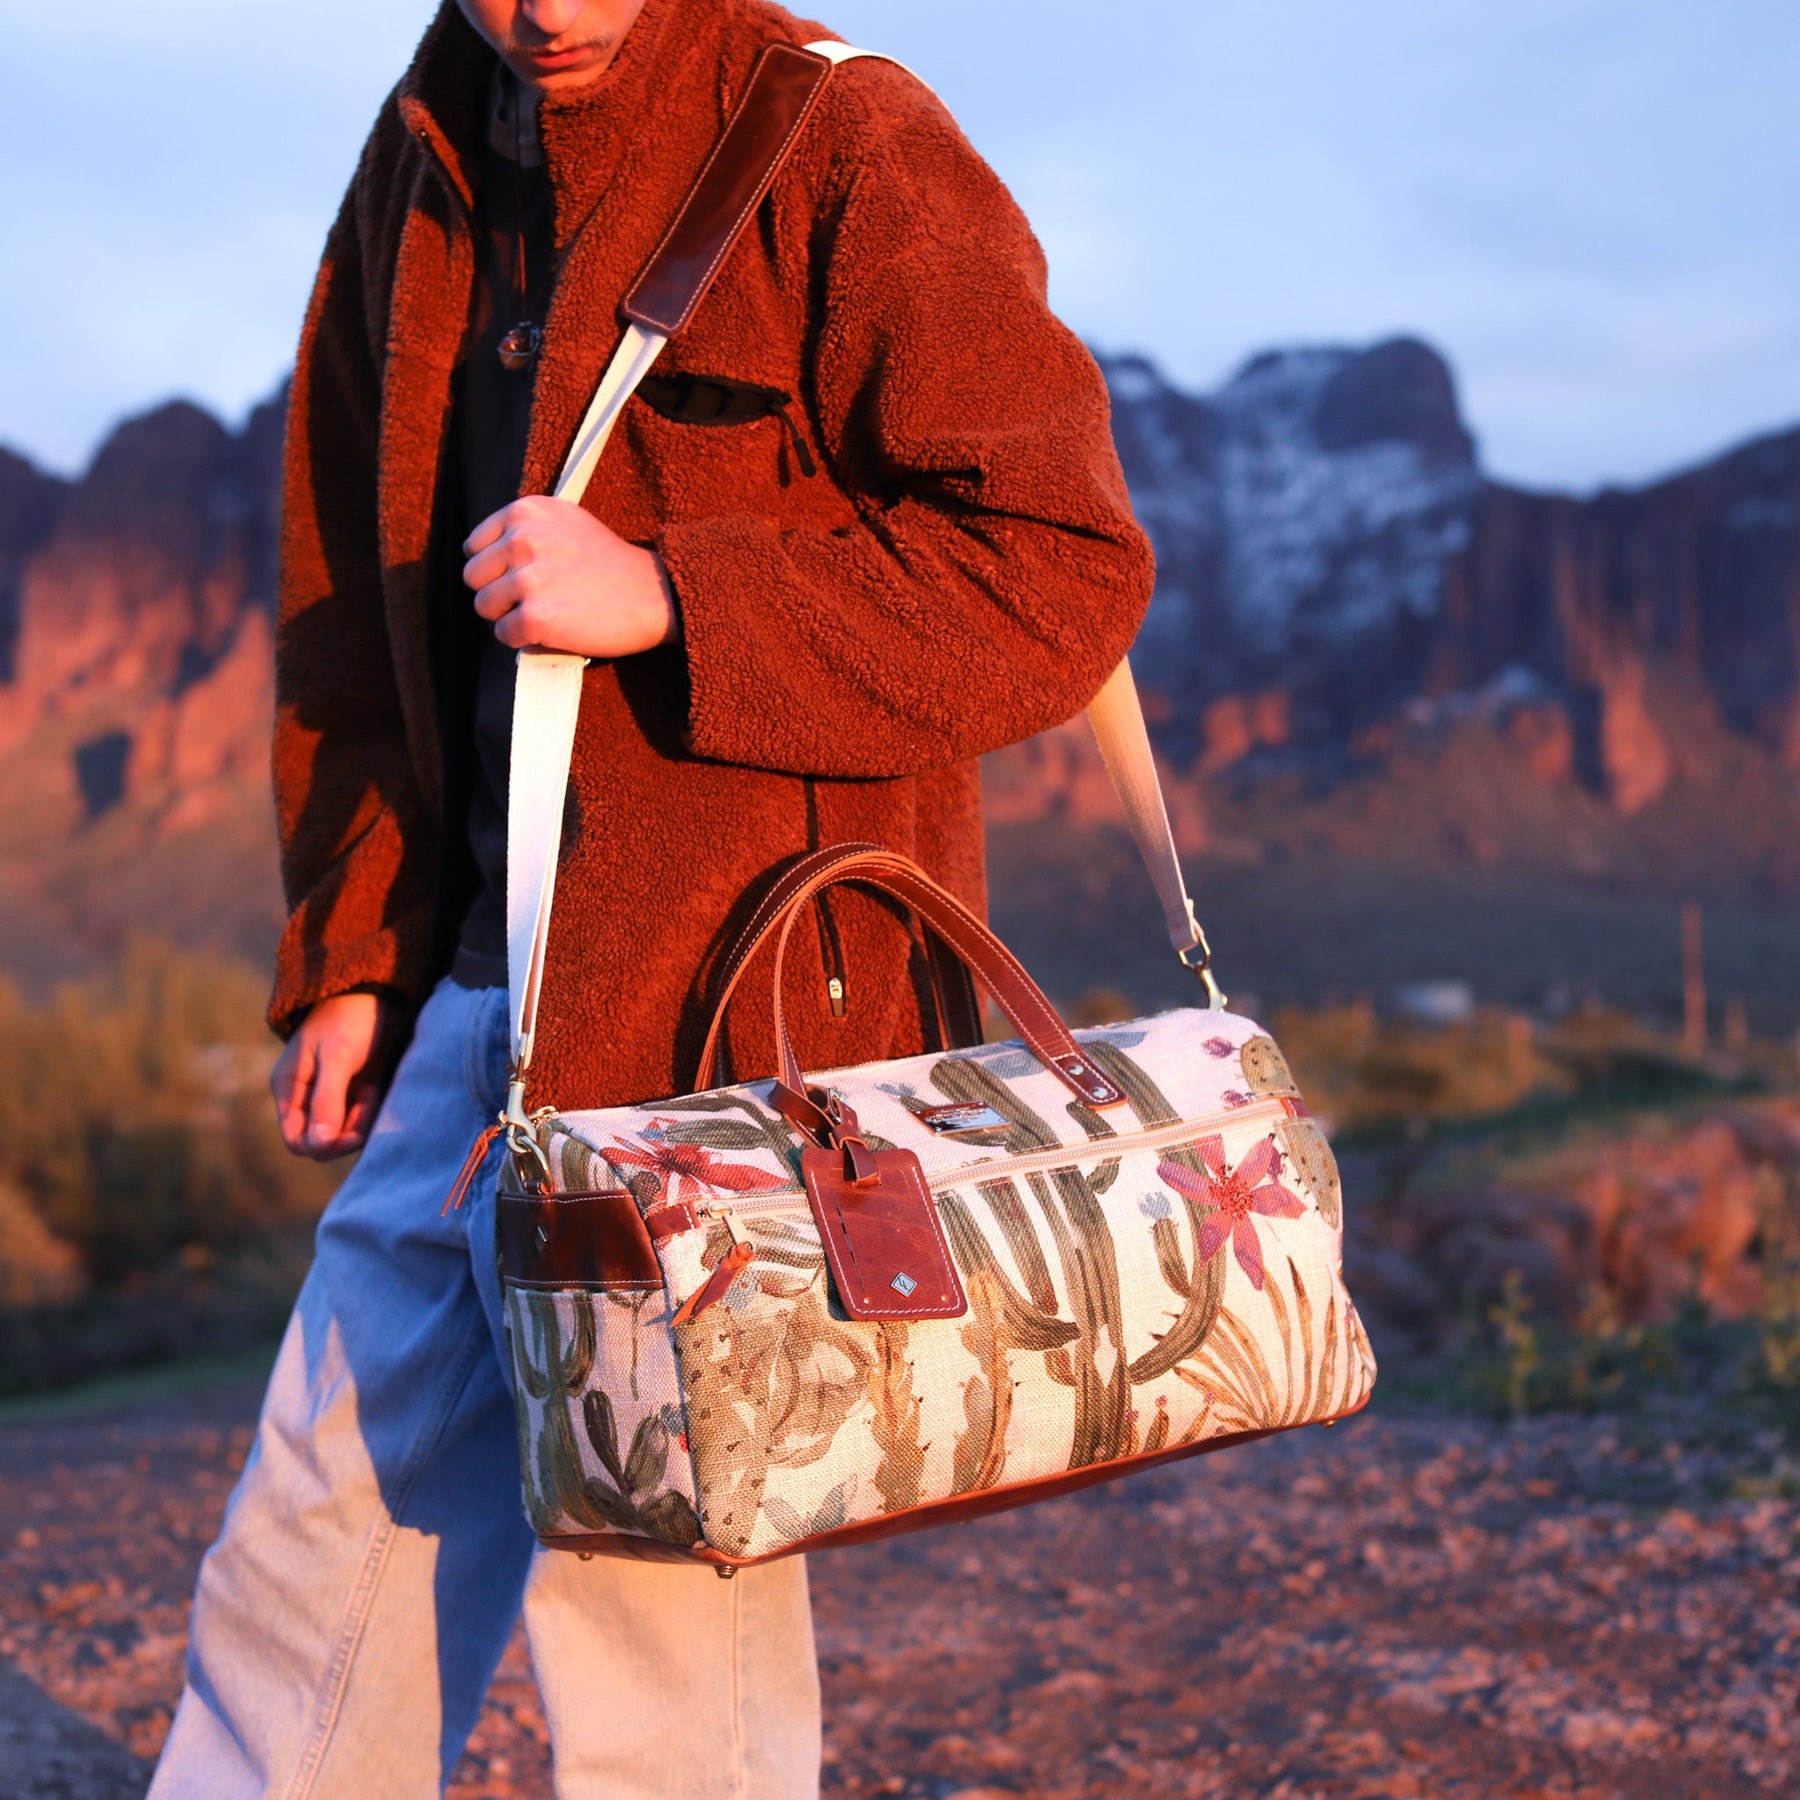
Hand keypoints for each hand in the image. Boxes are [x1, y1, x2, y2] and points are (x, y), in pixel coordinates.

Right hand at [270, 990, 408, 1160]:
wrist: (376, 991)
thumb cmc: (350, 1018)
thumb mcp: (337, 1057)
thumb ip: (327, 1100)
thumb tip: (318, 1146)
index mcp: (289, 1088)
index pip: (297, 1141)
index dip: (324, 1146)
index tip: (354, 1131)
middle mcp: (305, 1097)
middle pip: (322, 1141)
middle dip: (347, 1131)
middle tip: (368, 1099)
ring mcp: (328, 1095)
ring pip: (343, 1132)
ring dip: (361, 1119)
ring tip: (371, 1087)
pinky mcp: (351, 1091)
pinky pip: (358, 1119)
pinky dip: (369, 1111)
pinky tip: (375, 1087)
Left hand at [463, 495, 678, 657]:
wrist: (655, 595)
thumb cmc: (612, 565)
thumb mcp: (568, 523)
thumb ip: (527, 530)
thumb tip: (483, 555)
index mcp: (528, 511)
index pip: (475, 547)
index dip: (496, 569)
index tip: (522, 577)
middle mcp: (523, 538)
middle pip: (474, 578)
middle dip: (499, 593)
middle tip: (535, 600)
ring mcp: (528, 578)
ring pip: (485, 607)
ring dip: (510, 617)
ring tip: (546, 614)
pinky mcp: (535, 616)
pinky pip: (504, 634)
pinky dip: (524, 640)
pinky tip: (552, 631)